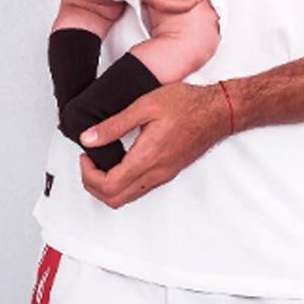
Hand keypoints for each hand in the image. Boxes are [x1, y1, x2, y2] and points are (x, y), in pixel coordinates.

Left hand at [78, 82, 230, 207]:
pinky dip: (124, 183)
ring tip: (102, 162)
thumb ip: (115, 124)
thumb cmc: (188, 104)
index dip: (88, 175)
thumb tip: (89, 138)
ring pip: (127, 197)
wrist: (218, 111)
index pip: (108, 185)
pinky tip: (122, 161)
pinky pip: (140, 189)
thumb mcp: (146, 105)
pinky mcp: (169, 172)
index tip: (86, 156)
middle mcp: (156, 173)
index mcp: (147, 157)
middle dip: (94, 185)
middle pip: (115, 199)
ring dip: (108, 187)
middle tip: (88, 163)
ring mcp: (164, 175)